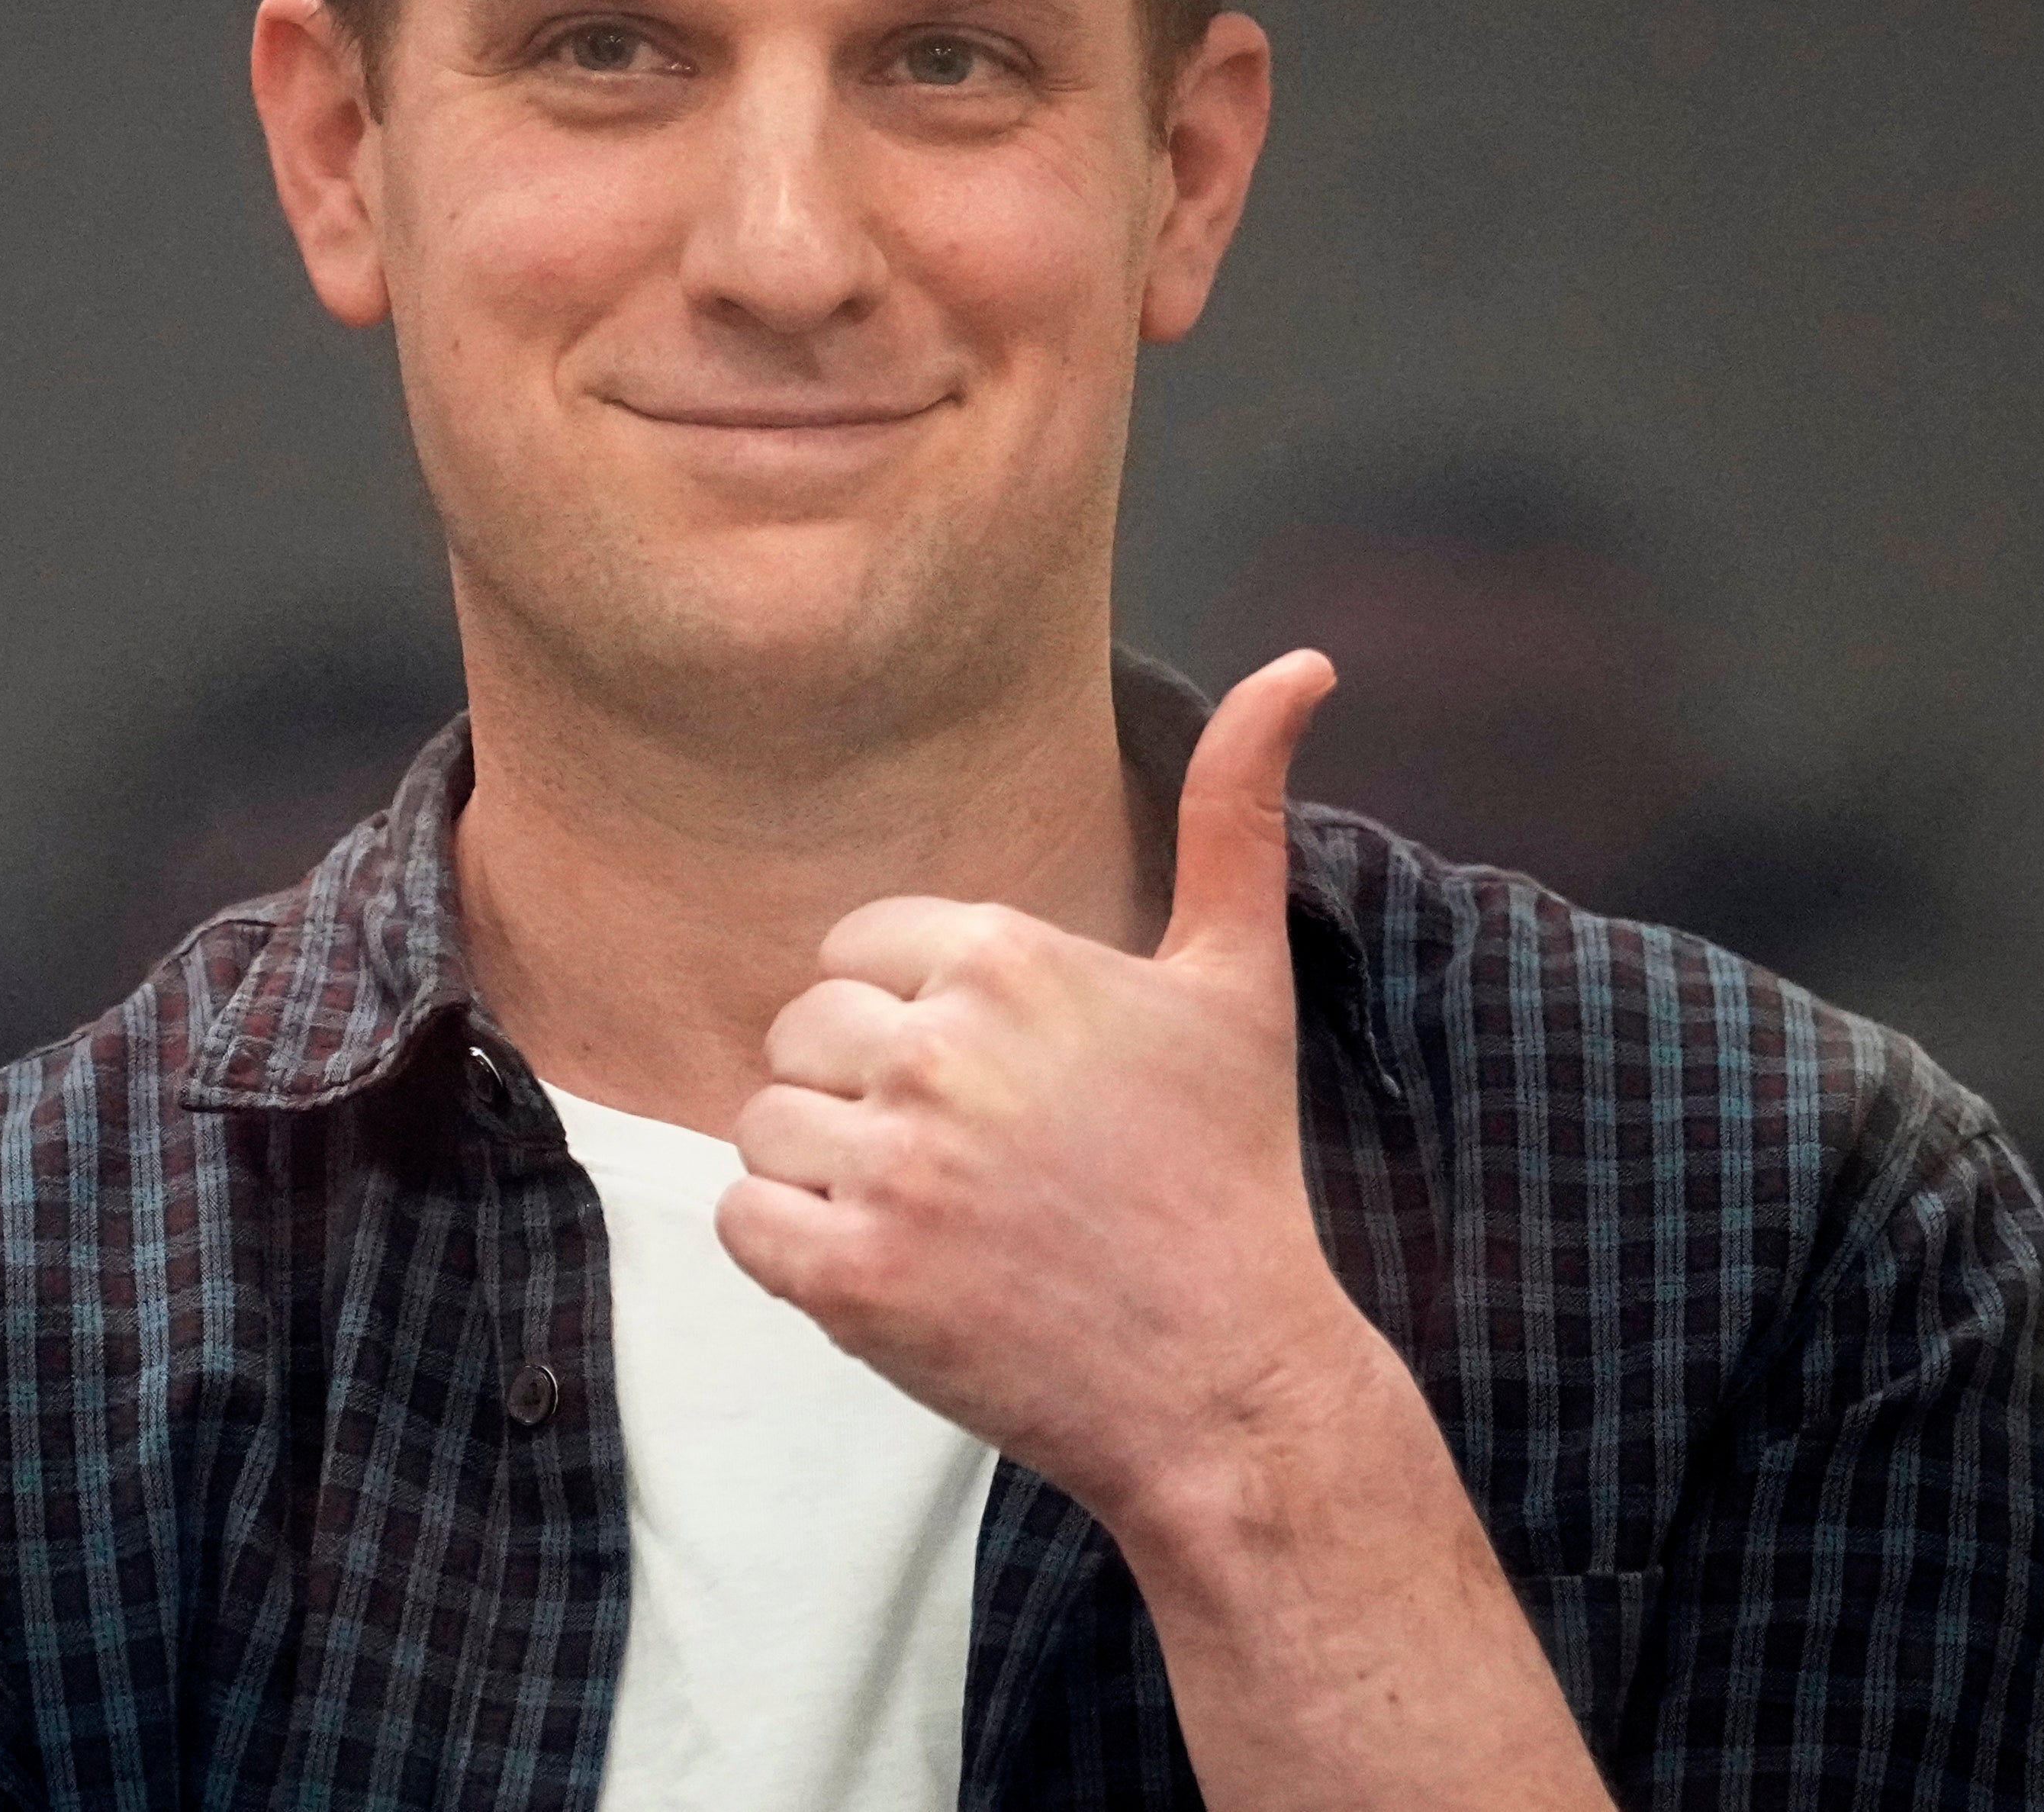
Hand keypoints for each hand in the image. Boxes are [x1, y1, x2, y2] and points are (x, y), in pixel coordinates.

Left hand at [715, 651, 1370, 1522]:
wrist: (1230, 1380)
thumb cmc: (1229, 1175)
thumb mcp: (1240, 980)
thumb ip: (1238, 812)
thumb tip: (1301, 663)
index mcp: (1007, 957)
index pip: (859, 949)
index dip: (908, 1019)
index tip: (987, 1085)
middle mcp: (940, 1049)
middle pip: (803, 1032)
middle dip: (861, 1094)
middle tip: (964, 1162)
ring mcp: (893, 1168)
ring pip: (763, 1124)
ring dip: (823, 1172)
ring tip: (928, 1213)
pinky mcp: (854, 1278)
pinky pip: (742, 1220)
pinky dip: (789, 1247)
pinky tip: (883, 1265)